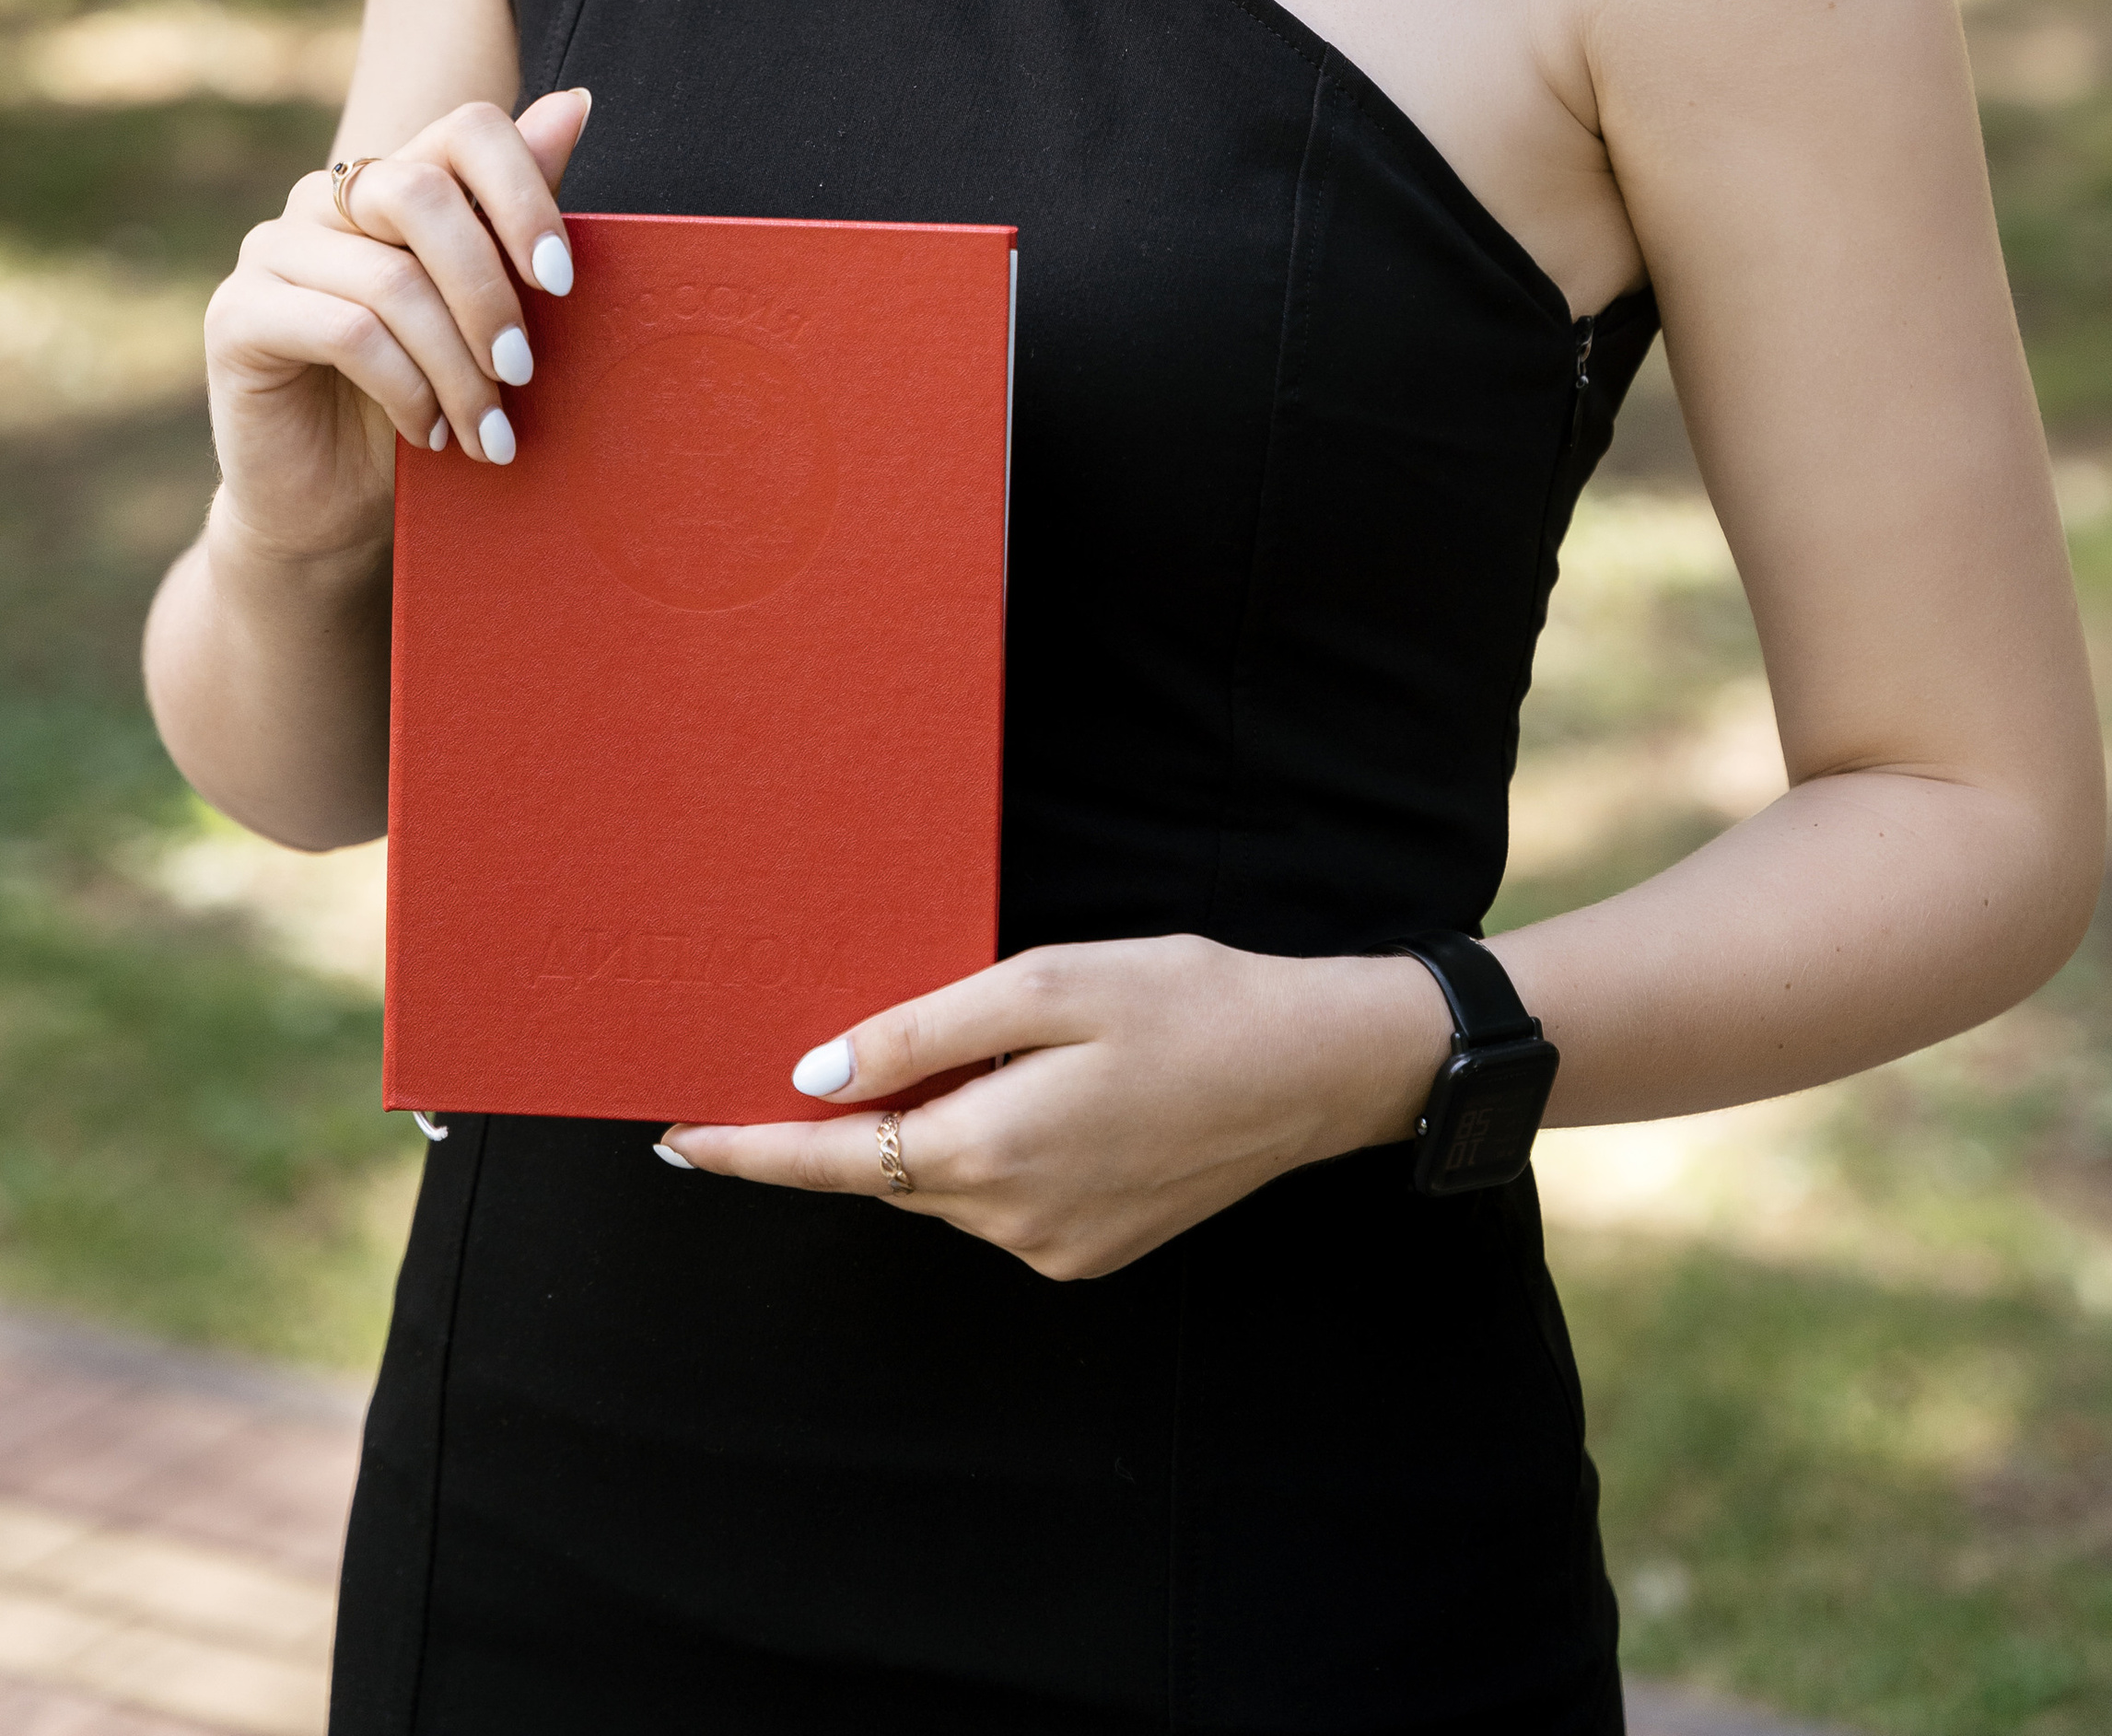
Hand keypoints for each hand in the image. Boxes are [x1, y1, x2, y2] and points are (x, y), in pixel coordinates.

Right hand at [201, 89, 591, 572]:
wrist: (333, 504)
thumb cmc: (422, 399)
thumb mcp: (484, 312)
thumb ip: (513, 214)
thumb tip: (576, 103)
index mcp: (394, 181)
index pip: (465, 129)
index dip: (523, 192)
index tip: (562, 280)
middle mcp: (326, 198)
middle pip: (424, 193)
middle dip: (489, 290)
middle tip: (525, 371)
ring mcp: (273, 250)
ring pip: (393, 280)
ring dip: (458, 367)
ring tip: (488, 432)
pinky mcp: (237, 314)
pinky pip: (346, 331)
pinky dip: (406, 388)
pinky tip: (428, 433)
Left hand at [657, 933, 1453, 1278]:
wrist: (1313, 1066)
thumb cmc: (1186, 1003)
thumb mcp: (1046, 984)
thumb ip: (922, 1030)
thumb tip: (816, 1076)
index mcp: (993, 1152)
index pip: (833, 1163)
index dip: (746, 1151)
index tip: (673, 1138)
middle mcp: (1013, 1223)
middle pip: (888, 1173)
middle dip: (842, 1121)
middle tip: (810, 1048)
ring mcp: (1054, 1248)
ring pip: (944, 1185)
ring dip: (927, 1127)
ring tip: (970, 1047)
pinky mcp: (1090, 1251)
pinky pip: (1000, 1200)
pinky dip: (984, 1149)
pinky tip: (1029, 1090)